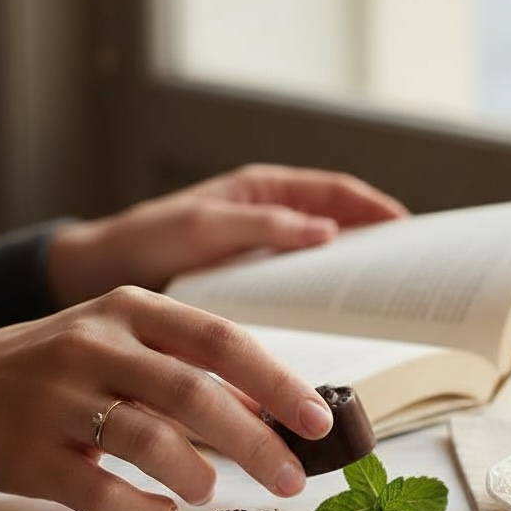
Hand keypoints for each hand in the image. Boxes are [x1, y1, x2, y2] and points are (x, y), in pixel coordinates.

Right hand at [0, 286, 335, 510]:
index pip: (221, 341)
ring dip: (196, 474)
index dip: (277, 382)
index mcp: (132, 310)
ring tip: (207, 491)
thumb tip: (272, 407)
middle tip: (291, 478)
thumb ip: (193, 368)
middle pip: (194, 394)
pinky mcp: (28, 454)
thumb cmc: (62, 364)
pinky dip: (142, 510)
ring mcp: (58, 399)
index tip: (318, 420)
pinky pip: (99, 491)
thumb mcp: (126, 342)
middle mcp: (96, 346)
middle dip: (255, 442)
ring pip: (149, 440)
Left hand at [47, 163, 407, 307]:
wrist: (103, 272)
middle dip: (374, 241)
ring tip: (381, 298)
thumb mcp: (205, 224)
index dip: (374, 207)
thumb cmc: (149, 237)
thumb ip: (262, 225)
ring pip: (322, 257)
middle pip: (339, 224)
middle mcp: (271, 217)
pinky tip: (334, 320)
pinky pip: (299, 286)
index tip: (407, 228)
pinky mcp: (253, 283)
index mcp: (265, 189)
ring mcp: (264, 251)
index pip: (335, 191)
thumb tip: (327, 231)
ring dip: (350, 273)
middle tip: (407, 269)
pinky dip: (321, 297)